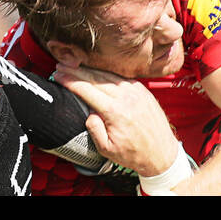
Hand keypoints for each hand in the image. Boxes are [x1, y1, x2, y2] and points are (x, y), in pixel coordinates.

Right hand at [53, 64, 181, 177]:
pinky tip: (96, 72)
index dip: (70, 80)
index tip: (58, 75)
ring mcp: (135, 91)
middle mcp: (125, 97)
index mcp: (115, 111)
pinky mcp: (142, 89)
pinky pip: (119, 77)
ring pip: (107, 75)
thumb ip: (93, 129)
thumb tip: (89, 112)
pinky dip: (105, 73)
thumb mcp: (107, 150)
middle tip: (61, 66)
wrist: (162, 154)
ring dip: (89, 69)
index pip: (86, 89)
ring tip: (75, 66)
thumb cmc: (134, 154)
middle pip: (94, 78)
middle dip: (75, 71)